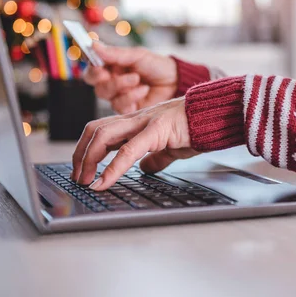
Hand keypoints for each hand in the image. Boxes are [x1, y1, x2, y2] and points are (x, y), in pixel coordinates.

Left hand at [71, 98, 199, 190]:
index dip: (86, 150)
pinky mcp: (158, 130)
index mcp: (137, 122)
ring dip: (89, 160)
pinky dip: (113, 168)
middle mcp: (136, 118)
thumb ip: (155, 157)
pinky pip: (129, 149)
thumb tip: (144, 169)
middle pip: (94, 130)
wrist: (217, 114)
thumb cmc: (196, 128)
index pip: (100, 130)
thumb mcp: (170, 147)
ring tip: (87, 181)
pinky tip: (104, 182)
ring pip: (103, 135)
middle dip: (80, 155)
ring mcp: (145, 121)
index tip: (82, 171)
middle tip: (78, 178)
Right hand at [83, 42, 177, 113]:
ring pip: (107, 96)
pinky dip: (132, 96)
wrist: (175, 81)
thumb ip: (114, 53)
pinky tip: (144, 90)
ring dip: (121, 85)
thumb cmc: (156, 66)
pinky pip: (120, 106)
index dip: (92, 70)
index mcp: (112, 68)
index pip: (92, 71)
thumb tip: (93, 44)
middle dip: (108, 80)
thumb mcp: (136, 55)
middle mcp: (113, 84)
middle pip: (98, 86)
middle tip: (114, 73)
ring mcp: (120, 98)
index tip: (99, 66)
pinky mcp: (128, 110)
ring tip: (137, 79)